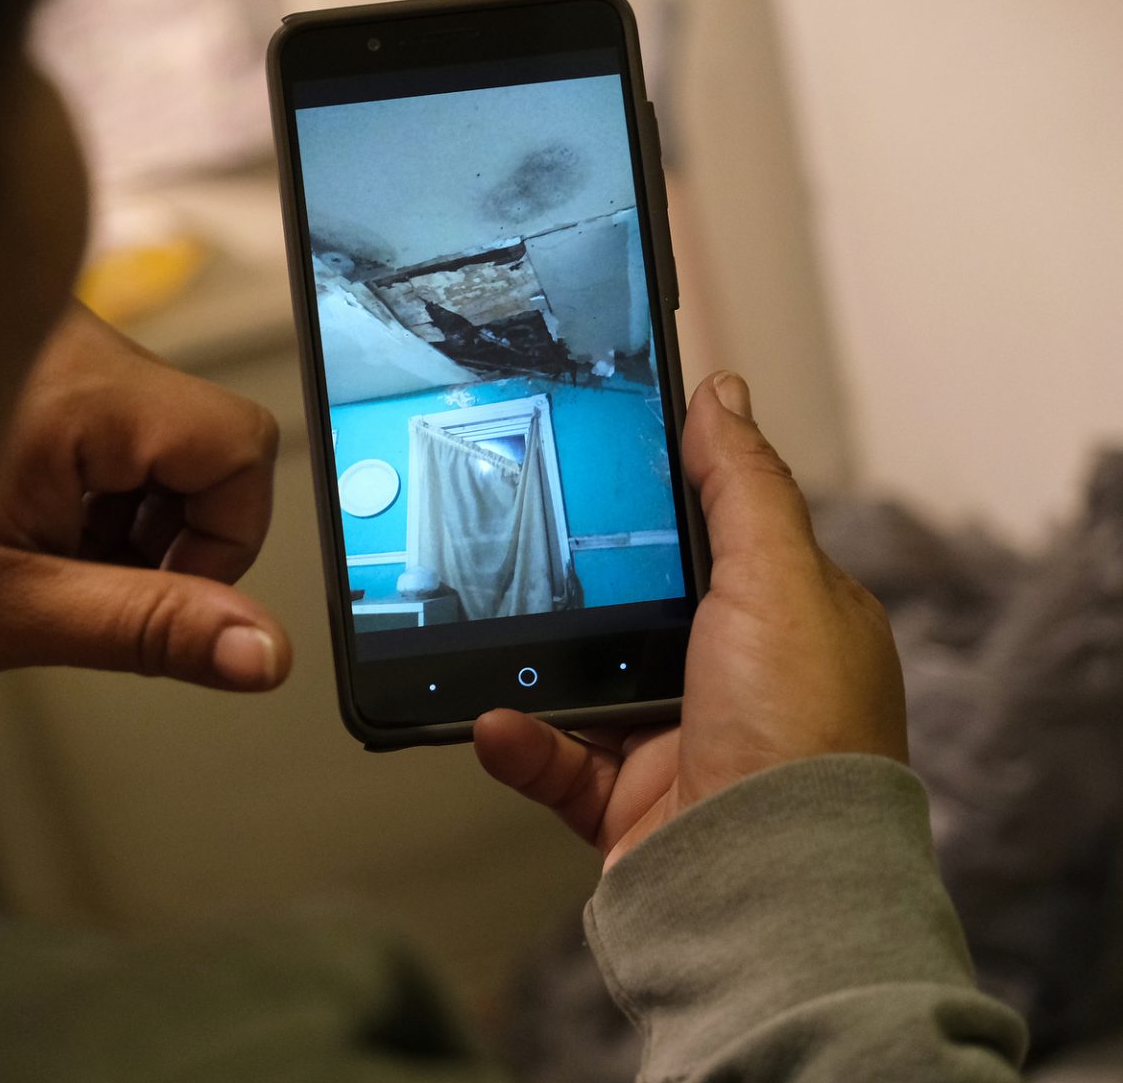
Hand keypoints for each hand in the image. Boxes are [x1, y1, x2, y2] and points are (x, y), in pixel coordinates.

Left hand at [0, 303, 290, 689]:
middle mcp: (70, 340)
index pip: (237, 443)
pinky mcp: (31, 354)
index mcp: (76, 388)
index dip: (225, 536)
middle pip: (201, 438)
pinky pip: (108, 421)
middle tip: (81, 577)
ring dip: (125, 512)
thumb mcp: (15, 608)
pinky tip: (27, 520)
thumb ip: (150, 628)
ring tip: (39, 551)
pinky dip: (91, 486)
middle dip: (163, 530)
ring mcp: (50, 340)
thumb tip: (262, 652)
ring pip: (158, 434)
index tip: (159, 592)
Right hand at [472, 371, 906, 867]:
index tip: (593, 457)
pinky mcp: (628, 802)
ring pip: (583, 682)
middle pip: (638, 607)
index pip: (717, 535)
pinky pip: (553, 759)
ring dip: (533, 666)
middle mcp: (738, 680)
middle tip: (516, 543)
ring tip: (486, 638)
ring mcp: (680, 742)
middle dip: (578, 585)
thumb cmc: (799, 736)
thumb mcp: (776, 580)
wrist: (766, 889)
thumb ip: (742, 484)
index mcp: (788, 620)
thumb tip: (721, 396)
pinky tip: (495, 720)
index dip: (660, 495)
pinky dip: (518, 740)